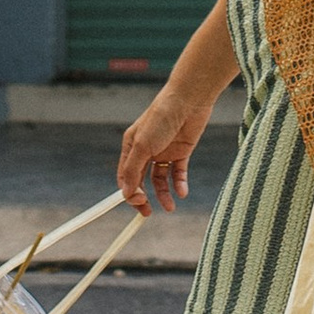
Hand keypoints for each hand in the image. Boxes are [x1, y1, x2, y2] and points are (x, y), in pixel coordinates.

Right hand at [117, 80, 214, 211]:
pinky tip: (182, 192)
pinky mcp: (182, 151)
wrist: (189, 100)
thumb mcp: (143, 145)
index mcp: (131, 147)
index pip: (125, 176)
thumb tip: (125, 193)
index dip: (129, 192)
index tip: (138, 204)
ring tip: (170, 207)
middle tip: (148, 213)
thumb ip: (132, 170)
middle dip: (144, 198)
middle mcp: (146, 150)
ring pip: (160, 179)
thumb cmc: (161, 117)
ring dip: (164, 194)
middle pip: (141, 180)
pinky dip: (179, 183)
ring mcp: (164, 151)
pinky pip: (178, 172)